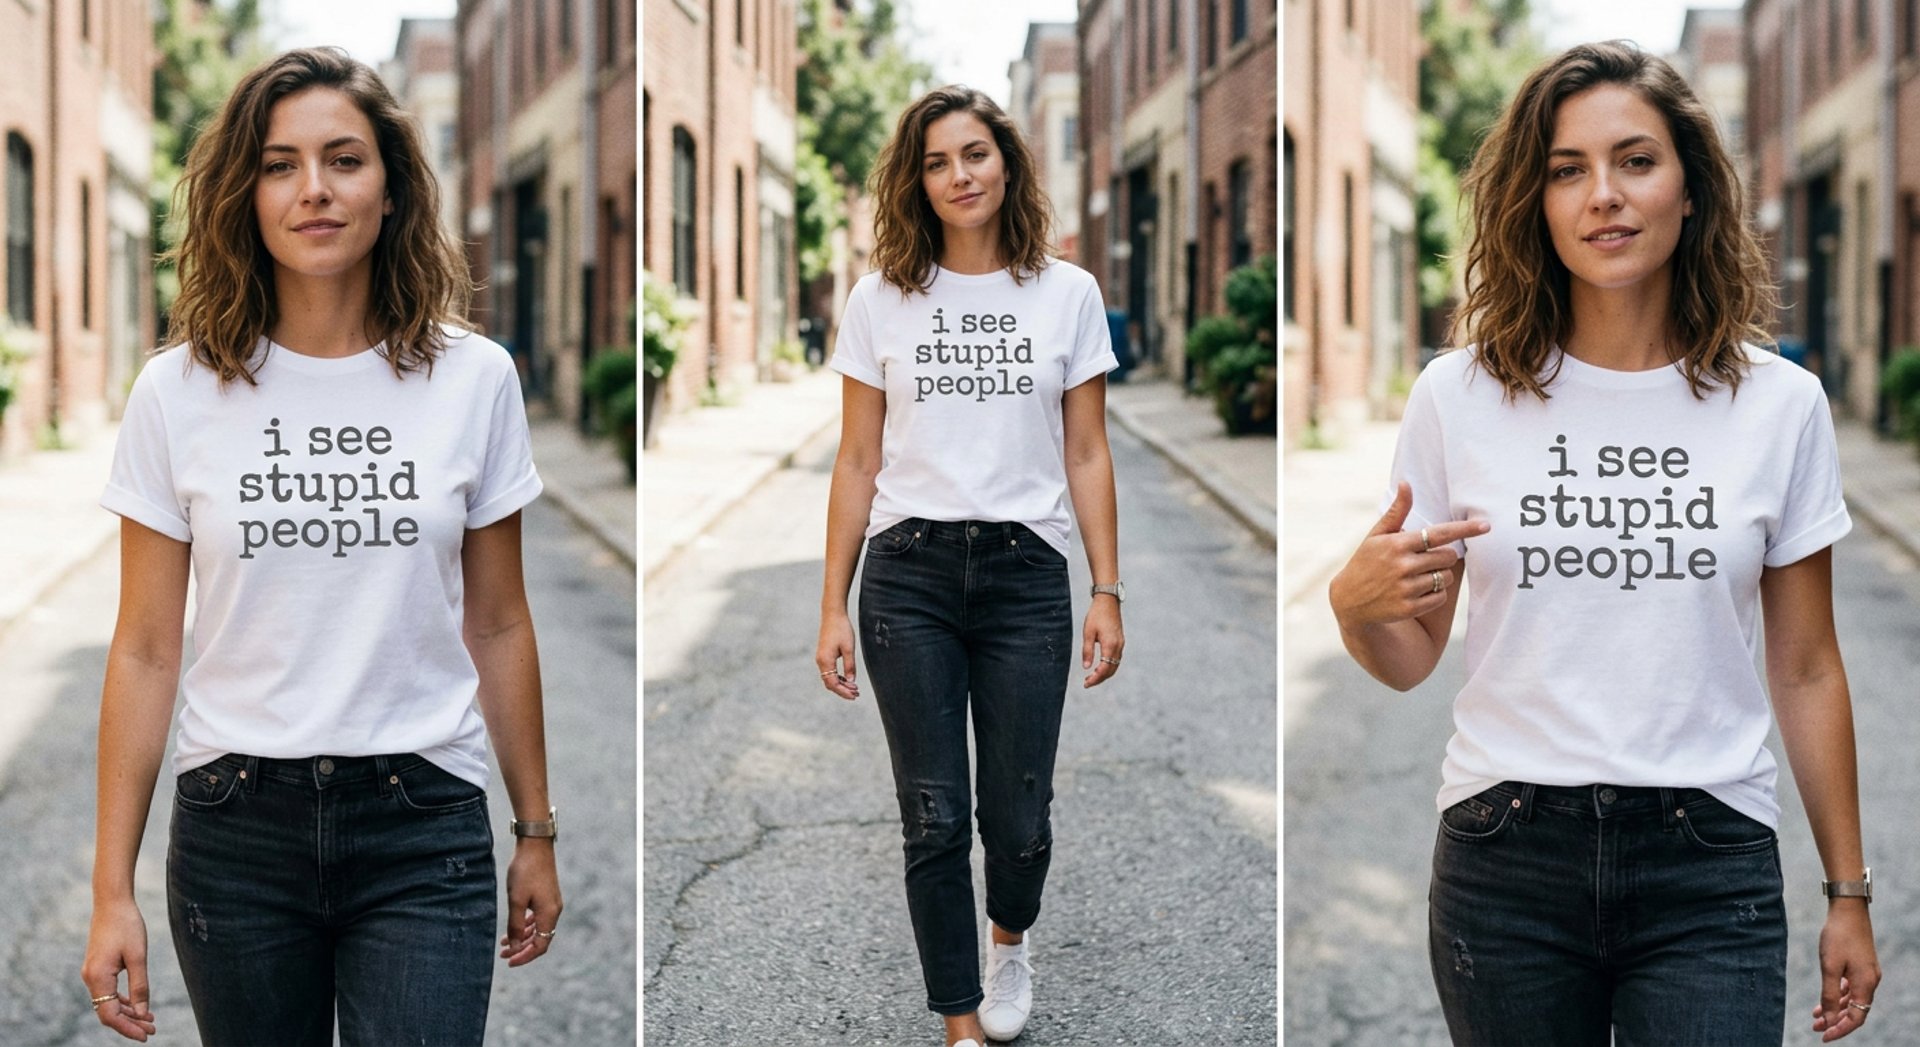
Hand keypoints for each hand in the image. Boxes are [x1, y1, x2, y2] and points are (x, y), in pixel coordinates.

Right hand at [81, 896, 156, 1040]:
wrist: (112, 902)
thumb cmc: (127, 925)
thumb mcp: (138, 956)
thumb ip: (140, 985)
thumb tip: (144, 1012)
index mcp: (98, 977)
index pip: (110, 1015)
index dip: (127, 1028)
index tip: (146, 1036)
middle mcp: (91, 978)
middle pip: (108, 1012)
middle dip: (130, 1023)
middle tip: (152, 1030)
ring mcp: (93, 973)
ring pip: (109, 1003)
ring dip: (129, 1013)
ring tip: (150, 1020)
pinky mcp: (98, 968)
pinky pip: (110, 992)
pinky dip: (124, 1000)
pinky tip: (140, 1005)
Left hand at [499, 839, 562, 966]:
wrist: (535, 846)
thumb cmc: (525, 871)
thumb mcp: (516, 900)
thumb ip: (515, 925)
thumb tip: (515, 946)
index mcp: (549, 914)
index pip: (540, 945)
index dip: (525, 956)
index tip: (509, 961)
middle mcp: (554, 910)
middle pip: (540, 938)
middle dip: (522, 949)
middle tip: (503, 954)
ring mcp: (551, 903)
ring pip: (538, 928)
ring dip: (522, 937)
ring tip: (504, 942)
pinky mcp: (547, 895)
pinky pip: (538, 917)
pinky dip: (526, 925)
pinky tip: (515, 926)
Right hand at [816, 612, 860, 700]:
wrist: (833, 614)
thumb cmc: (842, 629)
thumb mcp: (849, 648)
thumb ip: (850, 666)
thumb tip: (851, 681)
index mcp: (825, 661)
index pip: (833, 683)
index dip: (843, 692)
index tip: (854, 696)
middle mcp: (820, 661)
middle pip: (829, 683)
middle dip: (842, 690)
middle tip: (856, 694)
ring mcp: (821, 658)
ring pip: (829, 678)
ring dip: (841, 684)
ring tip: (854, 688)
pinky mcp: (824, 655)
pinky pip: (829, 671)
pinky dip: (838, 677)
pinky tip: (848, 678)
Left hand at [1081, 595, 1123, 687]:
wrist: (1108, 601)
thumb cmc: (1096, 615)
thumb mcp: (1088, 633)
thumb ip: (1087, 651)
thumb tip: (1086, 667)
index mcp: (1110, 645)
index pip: (1104, 669)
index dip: (1095, 679)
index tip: (1086, 683)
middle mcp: (1118, 647)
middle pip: (1111, 670)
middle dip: (1099, 679)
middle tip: (1087, 683)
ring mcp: (1121, 644)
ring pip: (1115, 666)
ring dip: (1104, 674)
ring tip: (1092, 677)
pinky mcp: (1120, 641)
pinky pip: (1116, 659)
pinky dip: (1109, 667)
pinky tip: (1100, 667)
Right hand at [1330, 482, 1487, 629]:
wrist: (1349, 601)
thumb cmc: (1366, 562)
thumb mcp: (1377, 535)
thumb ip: (1397, 512)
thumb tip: (1406, 483)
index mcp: (1397, 543)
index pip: (1439, 534)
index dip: (1465, 529)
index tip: (1486, 525)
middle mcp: (1403, 565)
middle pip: (1448, 557)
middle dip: (1443, 557)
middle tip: (1425, 559)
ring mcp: (1406, 588)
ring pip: (1446, 578)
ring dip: (1439, 576)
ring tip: (1418, 576)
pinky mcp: (1409, 607)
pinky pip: (1440, 597)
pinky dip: (1435, 594)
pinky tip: (1417, 592)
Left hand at [1810, 903, 1878, 1040]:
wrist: (1848, 910)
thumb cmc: (1838, 937)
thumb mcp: (1830, 967)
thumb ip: (1830, 994)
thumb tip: (1830, 1020)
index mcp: (1866, 985)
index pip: (1856, 1018)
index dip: (1840, 1030)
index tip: (1823, 1037)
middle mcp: (1870, 981)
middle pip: (1854, 1011)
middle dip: (1835, 1021)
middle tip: (1815, 1028)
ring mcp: (1866, 973)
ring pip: (1851, 999)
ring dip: (1834, 1008)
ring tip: (1815, 1016)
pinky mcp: (1860, 965)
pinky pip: (1850, 987)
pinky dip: (1837, 995)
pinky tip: (1824, 998)